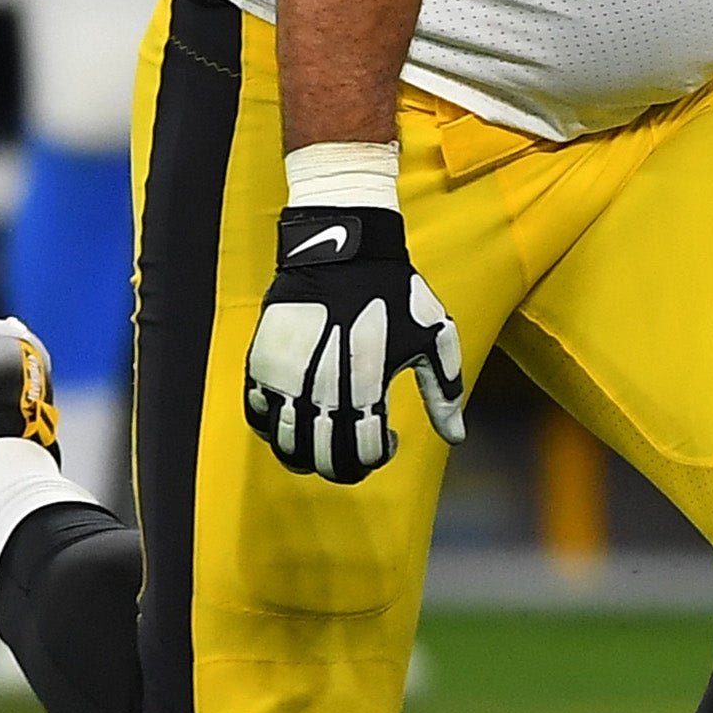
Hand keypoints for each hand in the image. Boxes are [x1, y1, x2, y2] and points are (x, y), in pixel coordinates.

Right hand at [242, 207, 467, 483]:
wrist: (342, 249)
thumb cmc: (394, 292)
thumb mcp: (434, 337)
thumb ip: (445, 392)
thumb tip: (456, 436)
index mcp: (365, 387)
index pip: (363, 455)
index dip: (378, 457)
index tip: (388, 438)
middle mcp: (319, 390)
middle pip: (323, 460)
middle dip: (345, 464)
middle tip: (359, 446)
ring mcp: (283, 380)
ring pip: (285, 446)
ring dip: (309, 453)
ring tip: (329, 433)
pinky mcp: (259, 365)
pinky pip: (256, 417)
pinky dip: (275, 428)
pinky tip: (299, 413)